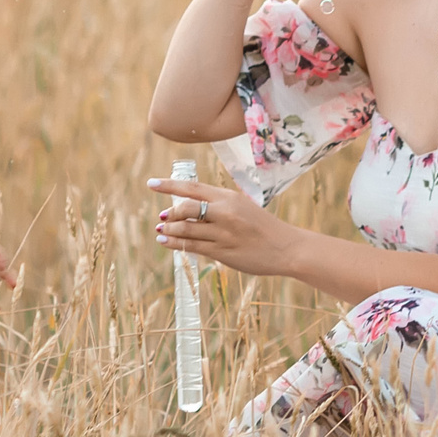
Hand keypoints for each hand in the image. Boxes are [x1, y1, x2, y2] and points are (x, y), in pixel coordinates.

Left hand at [149, 171, 297, 279]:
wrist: (286, 248)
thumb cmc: (263, 227)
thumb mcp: (242, 207)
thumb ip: (219, 205)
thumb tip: (188, 207)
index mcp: (229, 197)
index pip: (194, 188)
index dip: (169, 185)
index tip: (151, 184)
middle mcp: (225, 213)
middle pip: (186, 208)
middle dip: (169, 212)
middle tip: (162, 216)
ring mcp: (224, 234)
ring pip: (187, 229)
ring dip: (169, 229)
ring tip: (160, 230)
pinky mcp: (223, 253)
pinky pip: (193, 246)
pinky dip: (176, 243)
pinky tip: (166, 241)